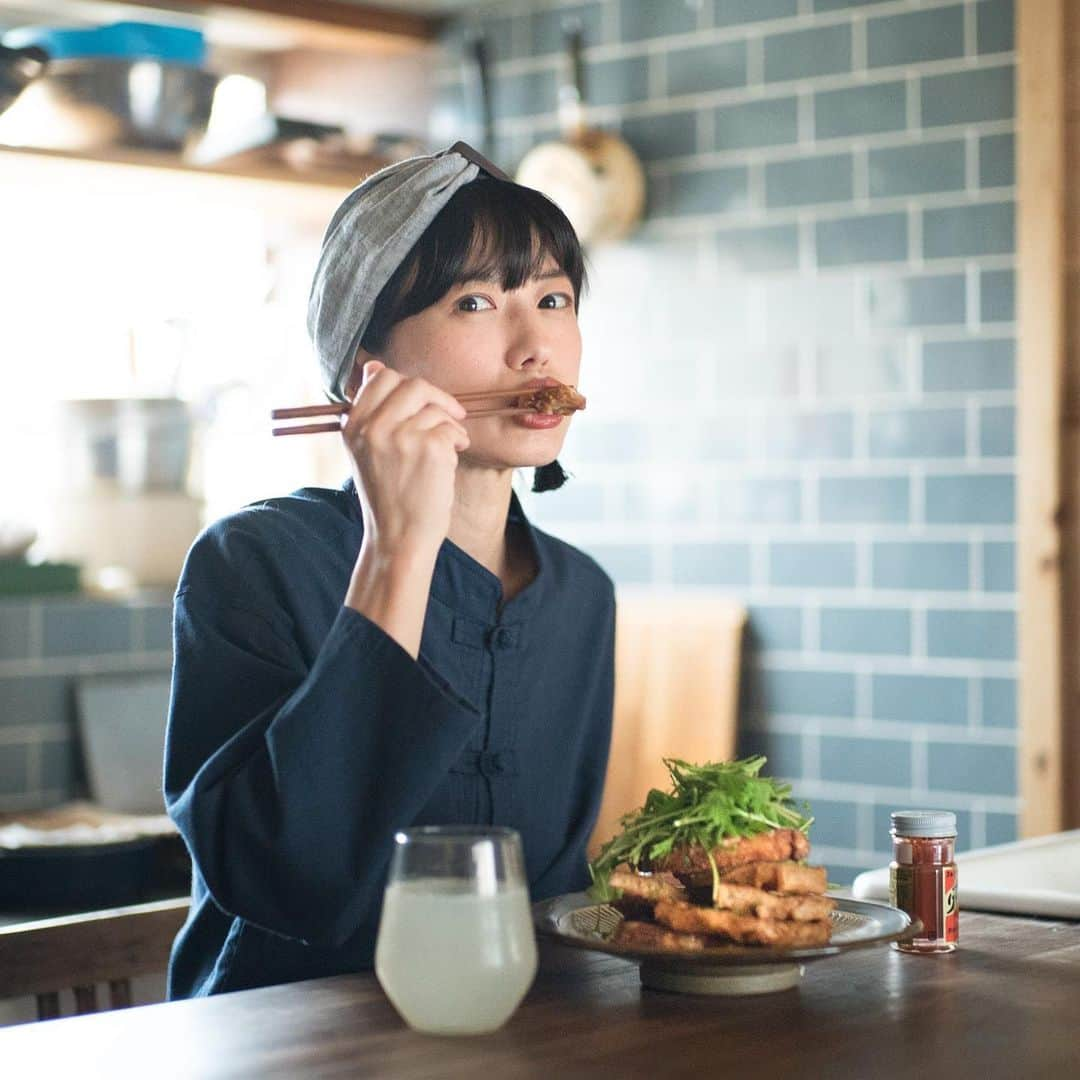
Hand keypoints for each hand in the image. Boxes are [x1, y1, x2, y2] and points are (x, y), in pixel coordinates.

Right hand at [342, 360, 469, 556]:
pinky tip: (451, 461)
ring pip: (435, 406)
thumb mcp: (366, 452)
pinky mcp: (428, 448)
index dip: (407, 386)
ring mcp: (399, 437)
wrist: (399, 539)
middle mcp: (371, 428)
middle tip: (449, 417)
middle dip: (437, 398)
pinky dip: (458, 442)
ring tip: (450, 446)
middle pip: (412, 384)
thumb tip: (373, 366)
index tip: (422, 405)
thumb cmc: (389, 497)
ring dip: (450, 424)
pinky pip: (451, 428)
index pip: (380, 376)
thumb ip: (371, 412)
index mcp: (352, 426)